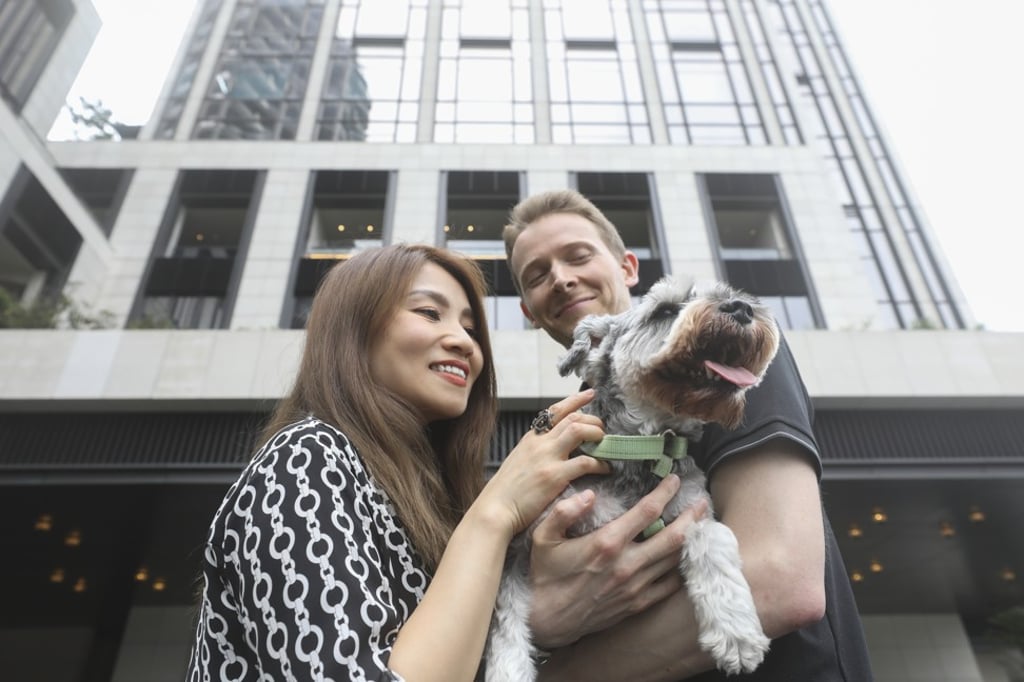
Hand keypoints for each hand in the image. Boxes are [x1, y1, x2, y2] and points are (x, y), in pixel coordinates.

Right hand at [476, 390, 607, 536]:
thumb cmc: (506, 492)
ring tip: (605, 444)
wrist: (495, 509)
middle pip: (573, 418)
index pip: (555, 410)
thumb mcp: (519, 462)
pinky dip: (600, 463)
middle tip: (603, 431)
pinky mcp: (554, 476)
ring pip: (579, 430)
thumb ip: (536, 452)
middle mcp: (540, 443)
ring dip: (597, 435)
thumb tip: (553, 449)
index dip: (576, 399)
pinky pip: (585, 462)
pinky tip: (605, 469)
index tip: (590, 394)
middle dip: (593, 421)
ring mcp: (547, 457)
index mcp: (531, 439)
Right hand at [528, 475, 708, 647]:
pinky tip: (685, 558)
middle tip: (703, 502)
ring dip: (691, 541)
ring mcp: (635, 586)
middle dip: (693, 516)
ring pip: (675, 561)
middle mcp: (627, 564)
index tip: (674, 479)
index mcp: (607, 543)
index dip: (665, 492)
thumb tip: (588, 493)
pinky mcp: (637, 604)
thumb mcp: (543, 536)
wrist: (546, 620)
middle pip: (674, 537)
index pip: (647, 511)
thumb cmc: (544, 575)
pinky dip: (682, 569)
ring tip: (700, 526)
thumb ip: (563, 511)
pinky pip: (669, 585)